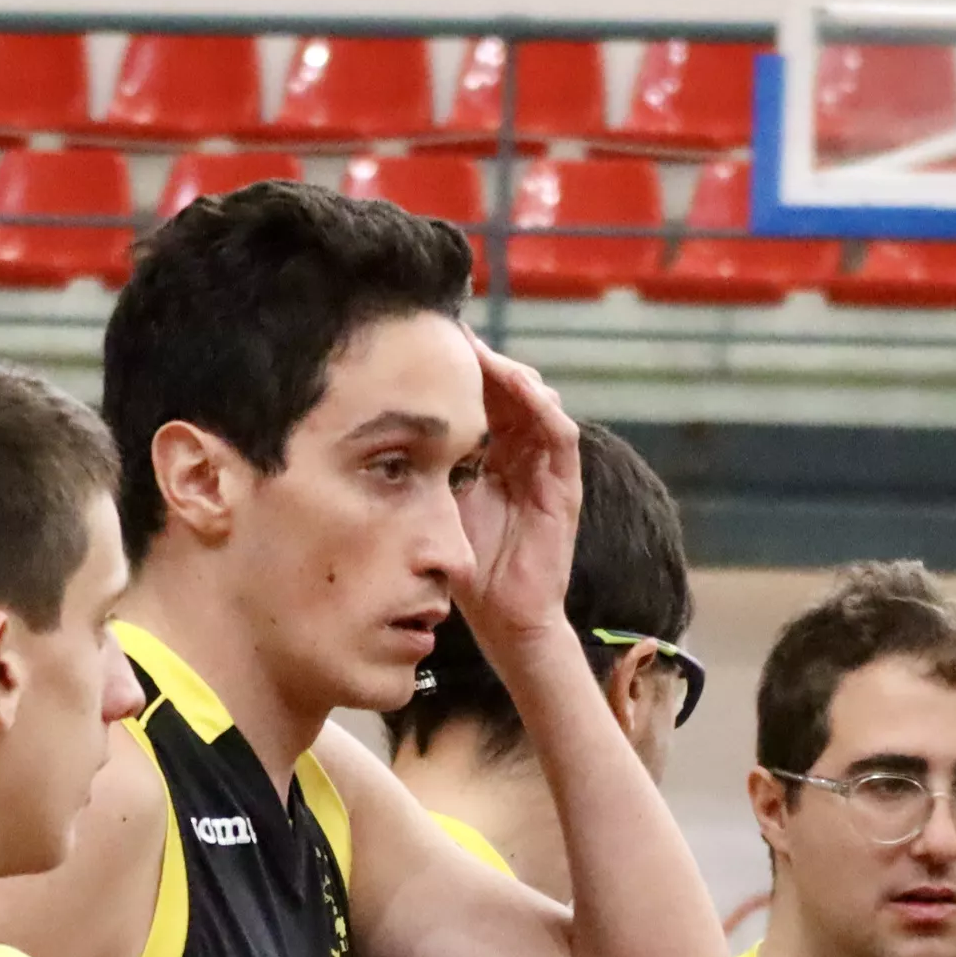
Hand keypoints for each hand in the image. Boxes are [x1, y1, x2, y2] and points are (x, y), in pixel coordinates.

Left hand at [455, 336, 579, 635]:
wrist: (504, 620)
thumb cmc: (472, 570)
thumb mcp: (441, 504)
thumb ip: (431, 465)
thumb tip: (389, 430)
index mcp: (497, 456)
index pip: (486, 399)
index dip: (466, 370)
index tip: (435, 342)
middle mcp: (525, 455)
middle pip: (513, 391)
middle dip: (487, 362)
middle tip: (457, 336)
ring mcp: (548, 469)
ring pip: (539, 402)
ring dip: (513, 375)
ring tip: (483, 355)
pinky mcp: (565, 486)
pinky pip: (561, 435)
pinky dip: (543, 407)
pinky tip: (519, 387)